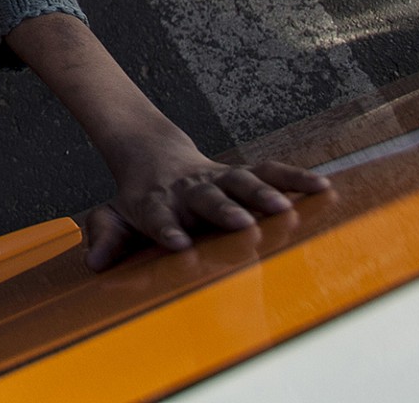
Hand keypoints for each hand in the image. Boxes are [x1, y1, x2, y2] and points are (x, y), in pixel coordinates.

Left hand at [85, 133, 330, 267]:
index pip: (159, 218)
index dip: (168, 229)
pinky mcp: (242, 176)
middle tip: (241, 224)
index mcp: (156, 204)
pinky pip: (271, 173)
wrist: (153, 155)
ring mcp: (217, 181)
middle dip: (224, 211)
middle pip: (206, 199)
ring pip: (240, 182)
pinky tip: (322, 186)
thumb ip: (107, 238)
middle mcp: (189, 190)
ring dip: (261, 194)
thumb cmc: (137, 201)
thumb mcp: (113, 217)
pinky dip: (296, 178)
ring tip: (282, 207)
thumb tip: (96, 264)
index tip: (179, 245)